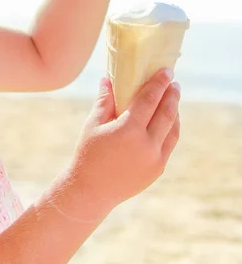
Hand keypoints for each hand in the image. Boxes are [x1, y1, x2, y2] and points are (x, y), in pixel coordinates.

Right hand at [69, 68, 179, 220]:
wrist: (91, 191)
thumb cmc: (88, 154)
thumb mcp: (93, 124)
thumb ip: (104, 101)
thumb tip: (108, 78)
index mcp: (129, 129)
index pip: (150, 99)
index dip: (159, 83)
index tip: (167, 71)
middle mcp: (146, 144)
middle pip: (166, 112)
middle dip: (171, 95)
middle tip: (173, 82)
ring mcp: (155, 158)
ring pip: (173, 129)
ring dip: (175, 111)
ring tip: (173, 98)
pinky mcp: (158, 169)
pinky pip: (169, 144)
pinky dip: (172, 129)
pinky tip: (168, 120)